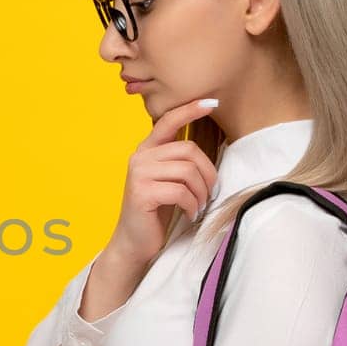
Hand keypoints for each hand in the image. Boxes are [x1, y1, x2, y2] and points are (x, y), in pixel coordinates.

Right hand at [105, 96, 220, 268]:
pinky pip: (181, 191)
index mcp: (146, 150)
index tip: (211, 103)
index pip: (168, 121)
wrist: (134, 242)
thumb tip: (207, 148)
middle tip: (209, 193)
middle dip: (207, 174)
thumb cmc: (156, 212)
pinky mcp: (142, 192)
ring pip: (187, 171)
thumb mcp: (168, 180)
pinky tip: (190, 214)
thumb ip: (179, 161)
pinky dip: (192, 205)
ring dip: (201, 192)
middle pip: (188, 150)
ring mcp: (139, 174)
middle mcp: (140, 157)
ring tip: (199, 205)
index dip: (190, 109)